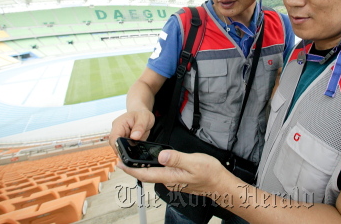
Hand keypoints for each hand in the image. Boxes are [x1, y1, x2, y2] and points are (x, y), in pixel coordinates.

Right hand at [109, 109, 154, 153]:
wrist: (142, 115)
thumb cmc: (142, 114)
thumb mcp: (144, 118)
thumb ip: (140, 127)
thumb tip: (134, 137)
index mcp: (119, 124)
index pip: (114, 137)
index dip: (117, 146)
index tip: (123, 153)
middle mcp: (118, 131)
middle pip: (115, 145)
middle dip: (122, 151)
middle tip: (131, 156)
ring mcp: (121, 137)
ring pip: (120, 148)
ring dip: (127, 152)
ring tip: (135, 154)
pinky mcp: (126, 142)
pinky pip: (126, 149)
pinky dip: (131, 151)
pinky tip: (136, 153)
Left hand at [117, 150, 236, 196]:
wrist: (220, 184)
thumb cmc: (209, 174)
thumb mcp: (193, 162)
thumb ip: (176, 159)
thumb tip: (161, 156)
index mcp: (171, 176)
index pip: (146, 174)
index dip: (131, 170)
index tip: (120, 165)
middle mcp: (170, 180)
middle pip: (147, 175)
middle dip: (133, 169)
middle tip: (122, 160)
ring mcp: (174, 181)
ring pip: (154, 174)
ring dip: (142, 168)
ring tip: (134, 160)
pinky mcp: (178, 179)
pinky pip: (162, 173)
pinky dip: (153, 168)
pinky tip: (153, 162)